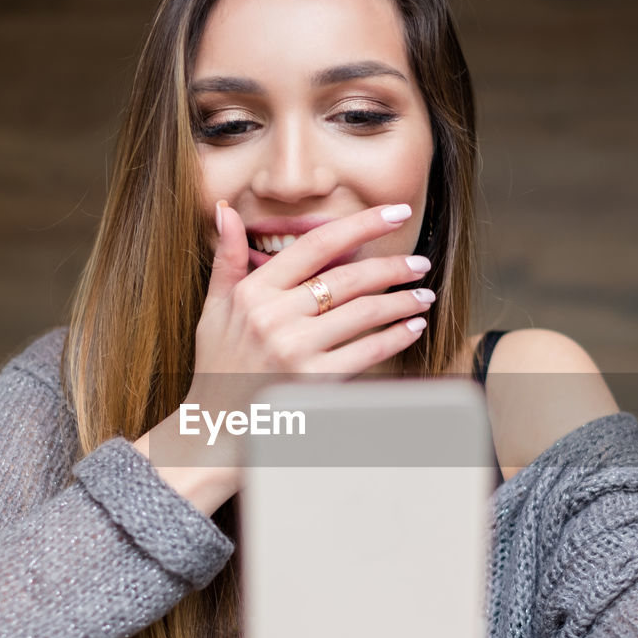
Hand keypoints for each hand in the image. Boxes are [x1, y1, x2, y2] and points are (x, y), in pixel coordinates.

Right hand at [167, 201, 435, 469]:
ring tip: (423, 296)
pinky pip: (367, 351)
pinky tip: (412, 327)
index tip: (395, 212)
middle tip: (420, 264)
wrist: (216, 425)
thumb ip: (227, 260)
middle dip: (393, 267)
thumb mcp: (214, 308)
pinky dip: (395, 337)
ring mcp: (296, 349)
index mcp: (255, 292)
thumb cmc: (218, 364)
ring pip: (364, 312)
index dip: (361, 224)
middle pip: (349, 278)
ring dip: (402, 301)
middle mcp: (276, 317)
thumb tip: (228, 214)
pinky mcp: (314, 380)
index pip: (317, 245)